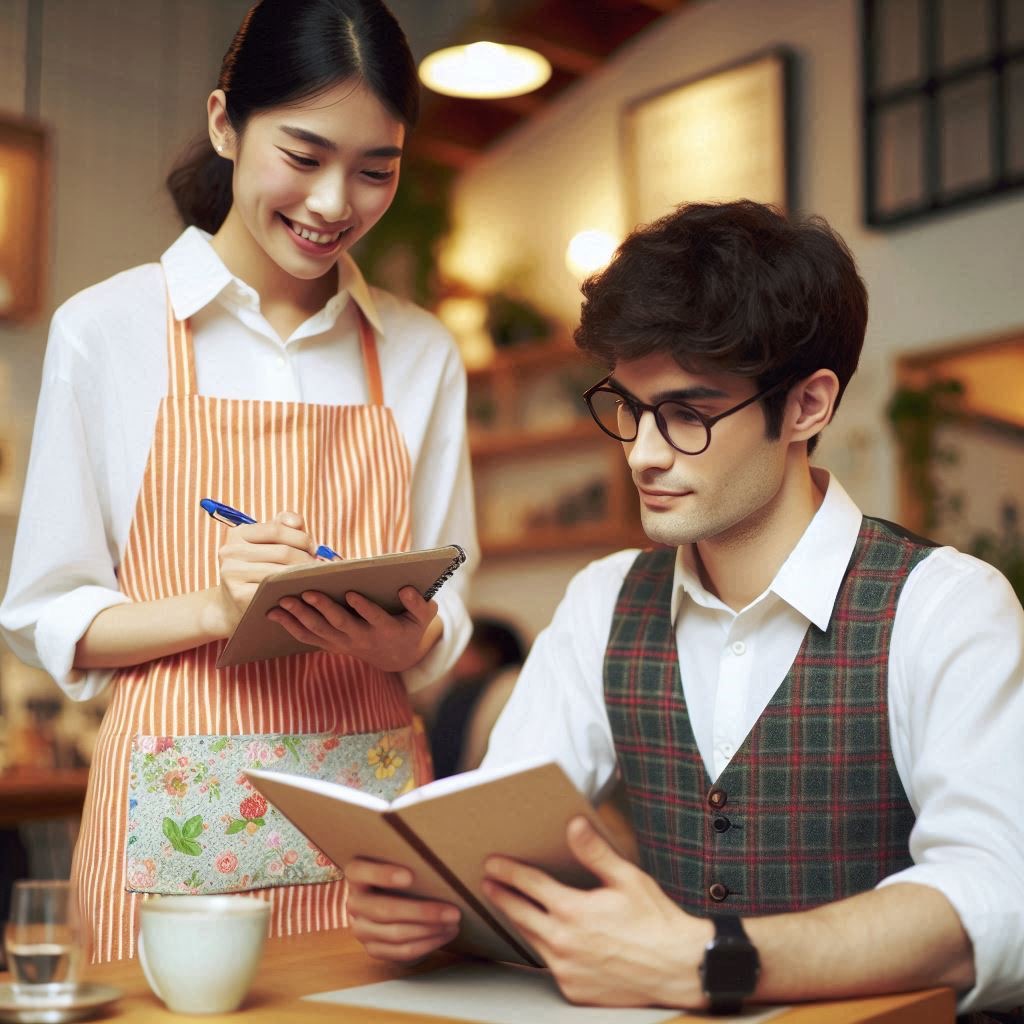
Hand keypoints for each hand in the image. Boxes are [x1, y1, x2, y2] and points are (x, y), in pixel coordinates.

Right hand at [214, 511, 316, 633]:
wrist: (232, 603)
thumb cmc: (258, 568)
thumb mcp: (267, 543)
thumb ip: (284, 526)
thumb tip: (297, 522)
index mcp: (238, 534)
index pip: (278, 529)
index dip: (302, 538)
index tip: (313, 548)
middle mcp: (230, 551)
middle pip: (283, 552)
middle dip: (307, 559)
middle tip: (318, 567)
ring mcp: (232, 574)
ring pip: (281, 572)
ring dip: (303, 575)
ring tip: (314, 577)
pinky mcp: (239, 595)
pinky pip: (274, 590)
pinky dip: (292, 589)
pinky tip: (301, 590)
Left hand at [267, 585, 442, 672]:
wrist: (396, 656)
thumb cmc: (410, 626)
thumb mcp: (424, 617)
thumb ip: (419, 603)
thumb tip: (406, 588)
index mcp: (387, 629)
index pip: (375, 618)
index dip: (364, 608)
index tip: (352, 593)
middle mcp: (363, 639)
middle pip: (340, 624)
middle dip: (323, 609)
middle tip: (307, 593)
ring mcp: (345, 643)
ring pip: (319, 631)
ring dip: (300, 616)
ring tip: (283, 601)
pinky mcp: (331, 644)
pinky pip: (308, 637)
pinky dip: (291, 626)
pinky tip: (274, 614)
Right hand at [345, 858, 459, 962]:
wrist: (388, 902)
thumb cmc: (402, 873)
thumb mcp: (398, 861)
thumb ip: (409, 859)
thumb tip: (440, 857)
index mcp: (356, 873)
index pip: (362, 872)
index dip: (384, 875)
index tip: (410, 876)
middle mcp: (354, 902)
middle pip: (385, 910)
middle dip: (423, 912)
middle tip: (454, 912)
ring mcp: (361, 929)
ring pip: (396, 934)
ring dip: (429, 930)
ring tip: (453, 923)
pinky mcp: (373, 949)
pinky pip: (401, 951)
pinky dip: (426, 945)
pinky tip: (444, 935)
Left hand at [482, 817, 710, 1008]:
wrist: (680, 969)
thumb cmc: (656, 921)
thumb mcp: (627, 878)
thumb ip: (595, 852)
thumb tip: (574, 825)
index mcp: (573, 911)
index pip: (529, 885)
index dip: (508, 871)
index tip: (493, 864)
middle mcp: (563, 943)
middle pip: (520, 914)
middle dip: (501, 896)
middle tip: (489, 884)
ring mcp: (566, 970)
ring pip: (532, 941)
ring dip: (519, 922)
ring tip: (512, 907)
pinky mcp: (574, 990)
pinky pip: (551, 966)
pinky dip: (546, 950)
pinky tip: (548, 939)